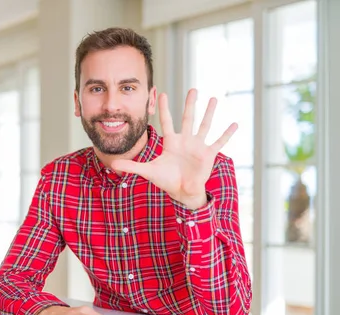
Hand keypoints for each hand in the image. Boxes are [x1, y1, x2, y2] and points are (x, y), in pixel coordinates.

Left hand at [112, 89, 237, 209]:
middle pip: (188, 118)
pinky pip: (219, 142)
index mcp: (171, 142)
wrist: (182, 191)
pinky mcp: (208, 154)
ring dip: (209, 113)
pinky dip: (227, 134)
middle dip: (190, 104)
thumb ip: (132, 167)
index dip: (165, 109)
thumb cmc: (166, 180)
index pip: (167, 121)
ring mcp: (198, 146)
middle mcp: (186, 141)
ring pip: (204, 126)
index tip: (163, 93)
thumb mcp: (148, 172)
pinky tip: (235, 124)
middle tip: (193, 89)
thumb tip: (112, 165)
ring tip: (214, 99)